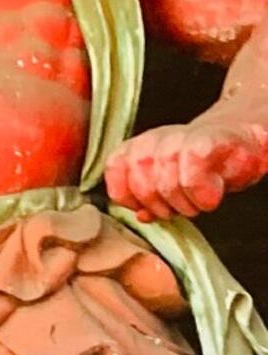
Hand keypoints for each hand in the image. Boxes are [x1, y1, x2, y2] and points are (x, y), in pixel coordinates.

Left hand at [103, 118, 267, 220]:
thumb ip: (146, 200)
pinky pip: (192, 178)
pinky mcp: (204, 141)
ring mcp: (177, 138)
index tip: (150, 207)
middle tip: (182, 205)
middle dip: (163, 207)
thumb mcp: (165, 186)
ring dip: (186, 203)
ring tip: (199, 198)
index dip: (131, 199)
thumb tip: (141, 216)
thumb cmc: (201, 167)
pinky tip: (212, 192)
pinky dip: (202, 195)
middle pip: (143, 188)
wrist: (239, 143)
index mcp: (135, 150)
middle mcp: (152, 141)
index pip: (115, 178)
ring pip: (167, 186)